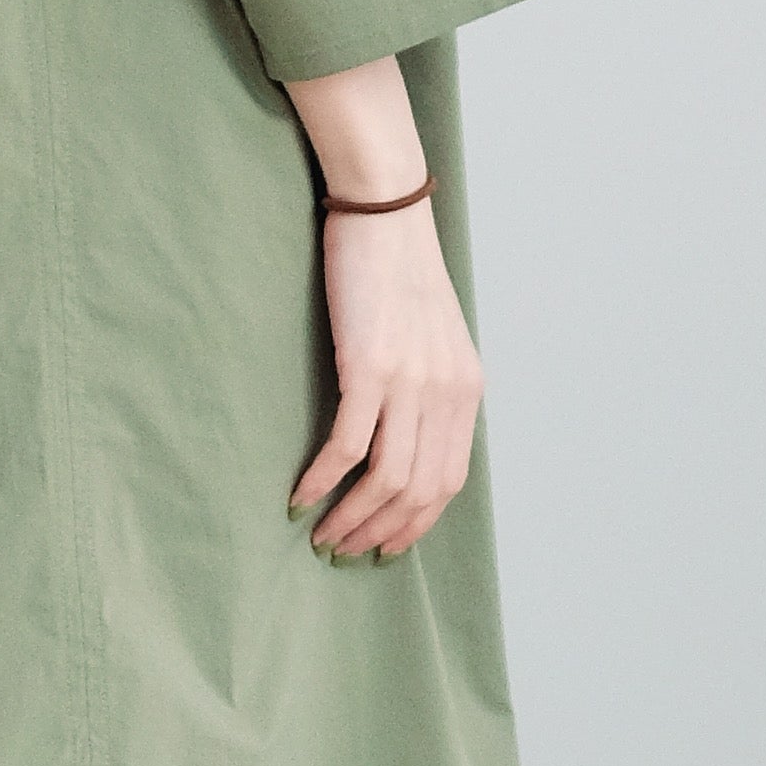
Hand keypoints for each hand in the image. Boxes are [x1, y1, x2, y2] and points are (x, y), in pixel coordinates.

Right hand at [291, 198, 482, 560]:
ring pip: (385, 479)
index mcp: (466, 390)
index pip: (448, 482)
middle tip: (344, 551)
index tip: (384, 548)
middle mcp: (446, 393)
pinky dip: (322, 481)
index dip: (415, 524)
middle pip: (418, 491)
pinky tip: (300, 498)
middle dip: (379, 533)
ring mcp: (410, 382)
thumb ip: (431, 390)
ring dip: (350, 518)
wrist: (383, 213)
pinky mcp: (369, 367)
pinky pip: (346, 446)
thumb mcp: (434, 338)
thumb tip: (407, 442)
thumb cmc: (398, 271)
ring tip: (322, 537)